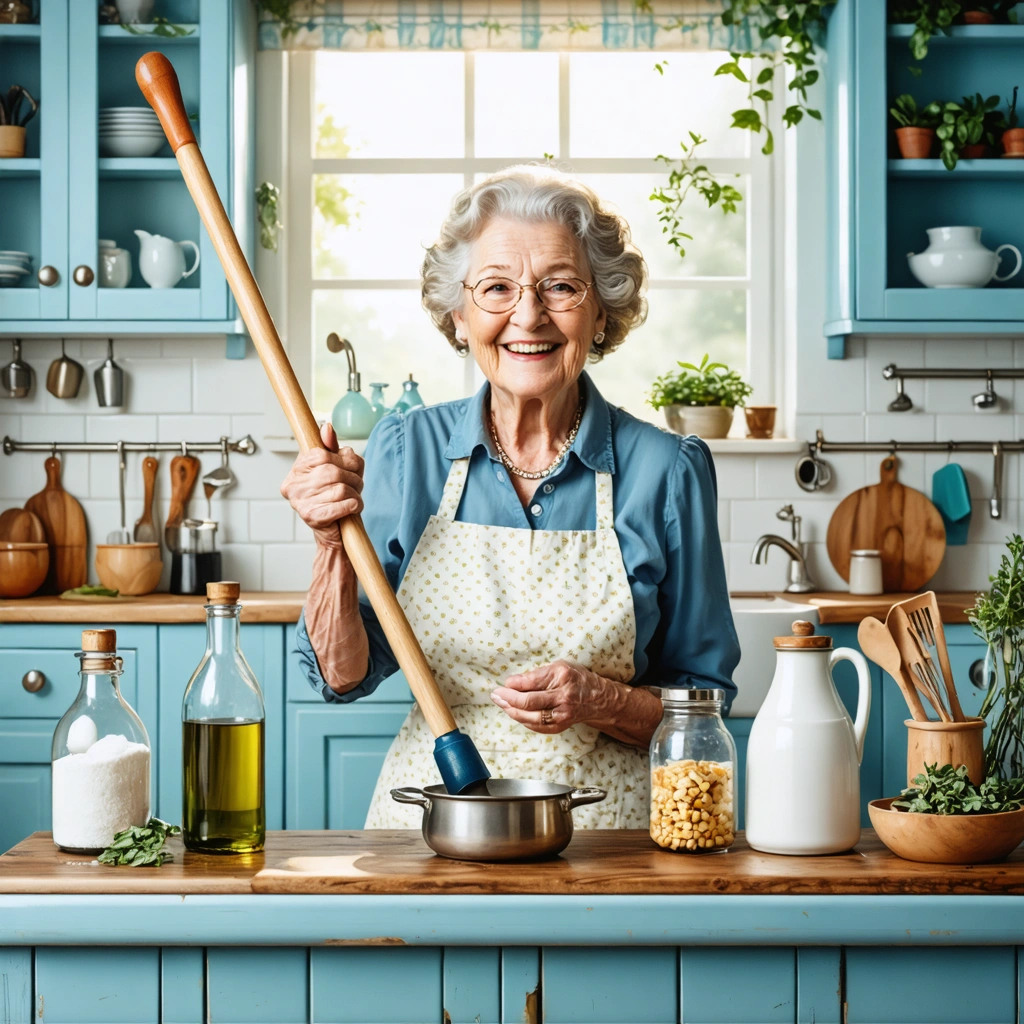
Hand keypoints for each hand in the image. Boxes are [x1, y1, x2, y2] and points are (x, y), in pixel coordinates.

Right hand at [280, 422, 364, 548]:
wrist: (334, 532)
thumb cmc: (335, 497)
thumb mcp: (335, 468)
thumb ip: (332, 448)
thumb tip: (327, 427)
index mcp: (297, 470)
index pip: (321, 453)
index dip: (343, 459)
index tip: (350, 466)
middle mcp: (294, 486)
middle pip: (332, 471)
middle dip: (353, 477)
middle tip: (357, 485)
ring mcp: (300, 502)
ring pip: (340, 488)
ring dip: (355, 492)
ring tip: (354, 497)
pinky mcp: (312, 518)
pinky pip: (343, 504)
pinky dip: (355, 504)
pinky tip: (353, 507)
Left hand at [490, 660, 612, 733]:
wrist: (597, 698)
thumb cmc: (575, 678)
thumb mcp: (558, 667)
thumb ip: (536, 674)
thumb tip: (512, 682)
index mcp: (562, 676)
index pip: (531, 682)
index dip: (513, 684)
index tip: (504, 684)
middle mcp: (563, 696)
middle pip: (529, 702)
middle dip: (508, 699)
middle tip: (496, 695)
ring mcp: (562, 714)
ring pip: (531, 717)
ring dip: (512, 711)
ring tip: (501, 704)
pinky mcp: (560, 726)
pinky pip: (536, 726)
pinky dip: (523, 720)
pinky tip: (514, 712)